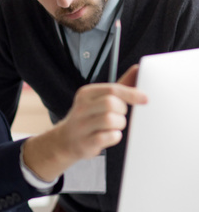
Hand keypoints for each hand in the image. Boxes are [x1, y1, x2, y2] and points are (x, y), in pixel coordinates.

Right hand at [22, 64, 147, 181]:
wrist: (66, 140)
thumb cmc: (88, 117)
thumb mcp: (100, 99)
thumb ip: (120, 86)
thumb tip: (137, 69)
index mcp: (86, 93)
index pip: (112, 89)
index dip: (131, 93)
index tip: (145, 99)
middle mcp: (81, 108)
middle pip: (111, 103)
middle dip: (122, 110)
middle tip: (119, 115)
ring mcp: (81, 125)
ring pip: (110, 120)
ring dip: (119, 124)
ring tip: (113, 127)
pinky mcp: (85, 142)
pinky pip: (108, 137)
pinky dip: (114, 137)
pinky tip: (109, 136)